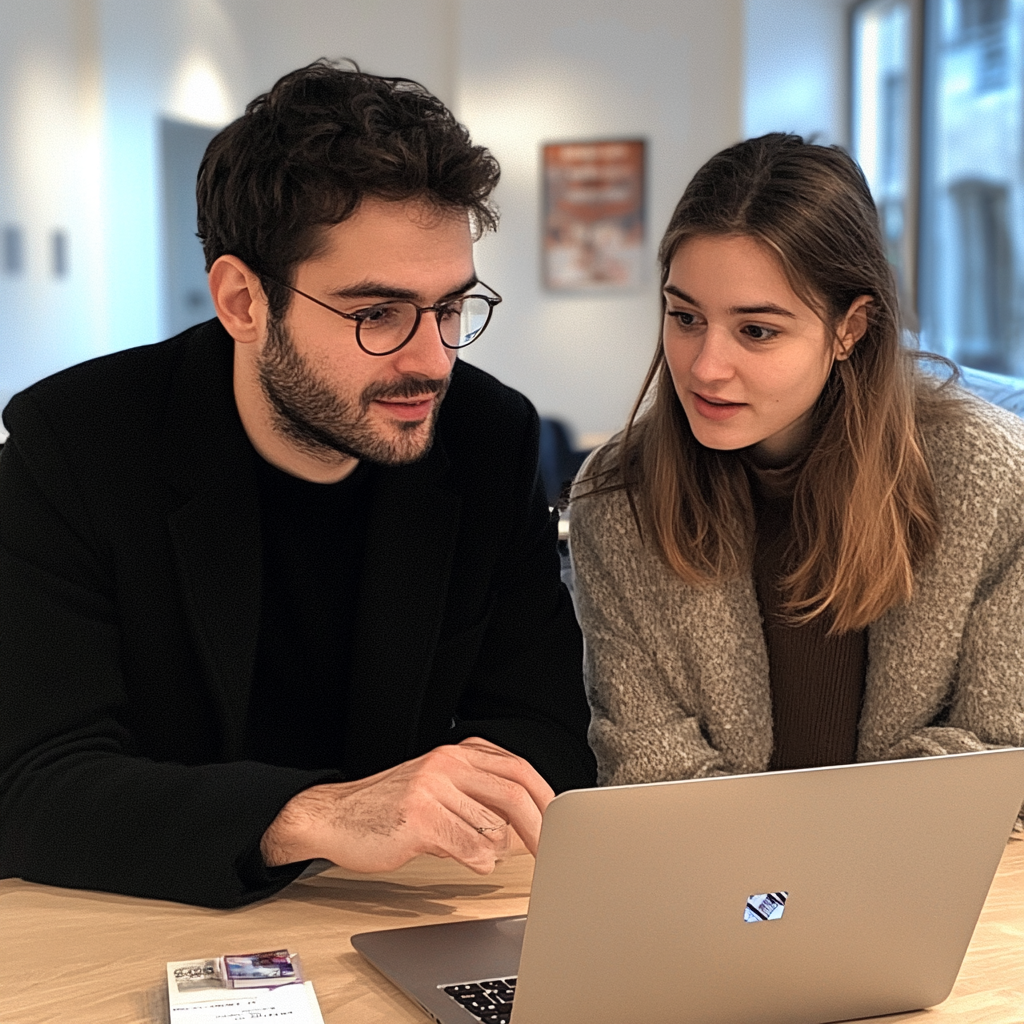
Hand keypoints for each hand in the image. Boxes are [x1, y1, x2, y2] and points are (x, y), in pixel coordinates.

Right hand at [260, 737, 554, 873]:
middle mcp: (448, 764)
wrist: (333, 816)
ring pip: (491, 827)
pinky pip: (469, 847)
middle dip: (540, 828)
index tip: (563, 824)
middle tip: (552, 855)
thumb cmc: (390, 809)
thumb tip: (529, 824)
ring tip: (472, 852)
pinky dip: (476, 861)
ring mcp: (433, 789)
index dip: (546, 798)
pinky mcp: (419, 819)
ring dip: (492, 849)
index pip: (518, 770)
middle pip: (514, 793)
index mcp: (458, 753)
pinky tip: (466, 860)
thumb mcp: (440, 788)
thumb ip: (480, 796)